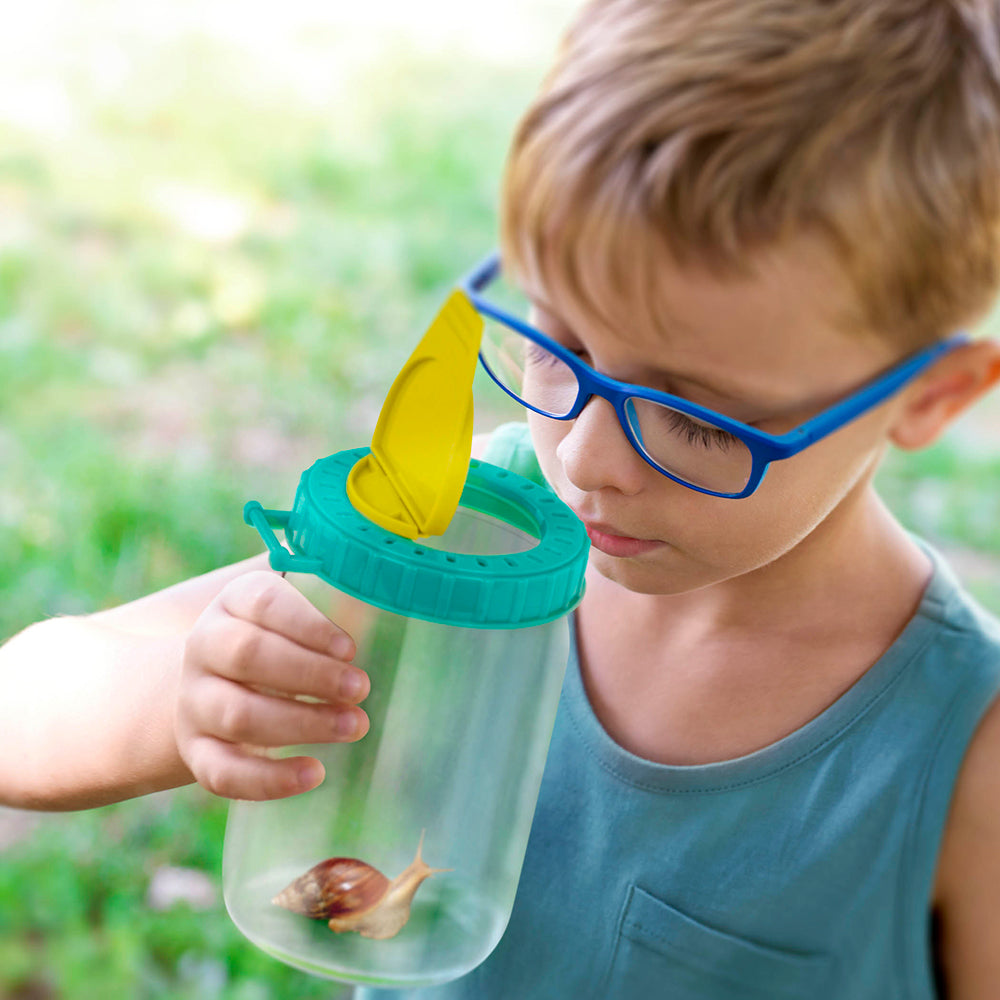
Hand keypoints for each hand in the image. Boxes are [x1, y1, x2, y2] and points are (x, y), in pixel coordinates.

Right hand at [175, 570, 369, 799]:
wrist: (216, 679)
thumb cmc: (282, 636)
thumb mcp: (301, 606)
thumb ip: (337, 591)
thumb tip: (385, 584)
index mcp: (234, 601)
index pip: (262, 602)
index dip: (308, 625)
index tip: (349, 648)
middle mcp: (204, 646)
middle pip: (247, 655)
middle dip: (310, 674)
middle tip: (361, 688)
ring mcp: (195, 701)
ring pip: (238, 714)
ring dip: (301, 723)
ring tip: (355, 725)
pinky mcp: (197, 750)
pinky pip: (222, 771)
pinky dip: (268, 779)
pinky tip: (315, 773)